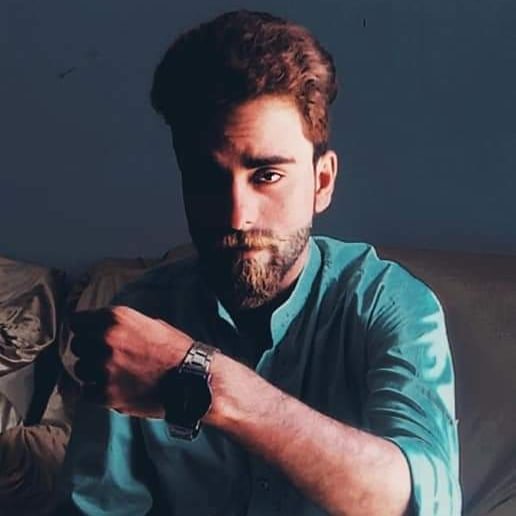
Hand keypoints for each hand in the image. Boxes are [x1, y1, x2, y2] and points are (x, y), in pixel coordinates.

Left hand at [69, 305, 192, 417]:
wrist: (192, 380)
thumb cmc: (175, 351)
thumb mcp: (151, 324)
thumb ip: (122, 326)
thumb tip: (100, 329)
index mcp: (116, 319)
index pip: (77, 321)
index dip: (84, 328)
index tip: (89, 335)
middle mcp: (107, 340)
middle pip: (76, 345)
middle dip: (88, 350)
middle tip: (106, 356)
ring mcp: (105, 368)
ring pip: (80, 368)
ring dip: (92, 371)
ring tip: (113, 374)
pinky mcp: (106, 394)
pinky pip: (86, 392)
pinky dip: (97, 392)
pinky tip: (114, 388)